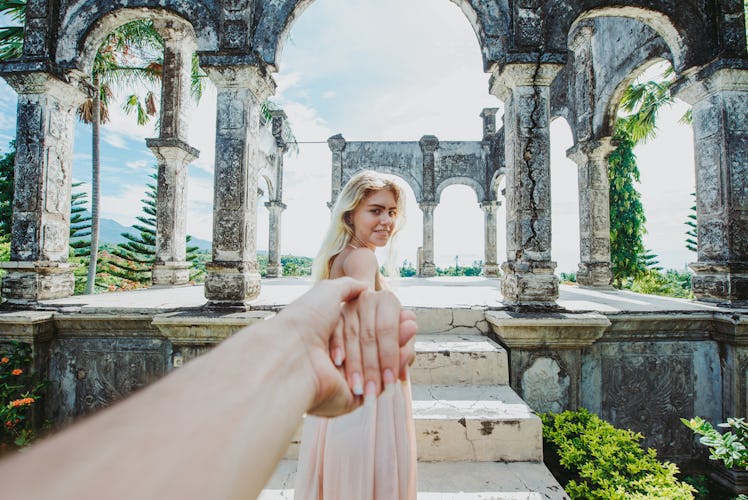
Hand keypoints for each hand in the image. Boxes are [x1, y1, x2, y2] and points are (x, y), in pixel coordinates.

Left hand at [275, 278, 416, 416]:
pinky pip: (381, 385)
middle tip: (412, 326)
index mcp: (330, 338)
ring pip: (383, 368)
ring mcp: (346, 379)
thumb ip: (348, 287)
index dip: (386, 324)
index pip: (367, 331)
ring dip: (399, 352)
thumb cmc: (305, 320)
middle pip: (377, 349)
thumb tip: (364, 285)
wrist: (292, 352)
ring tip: (412, 336)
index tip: (403, 315)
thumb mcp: (327, 291)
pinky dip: (395, 368)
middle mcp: (337, 360)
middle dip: (396, 337)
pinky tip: (406, 354)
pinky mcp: (353, 397)